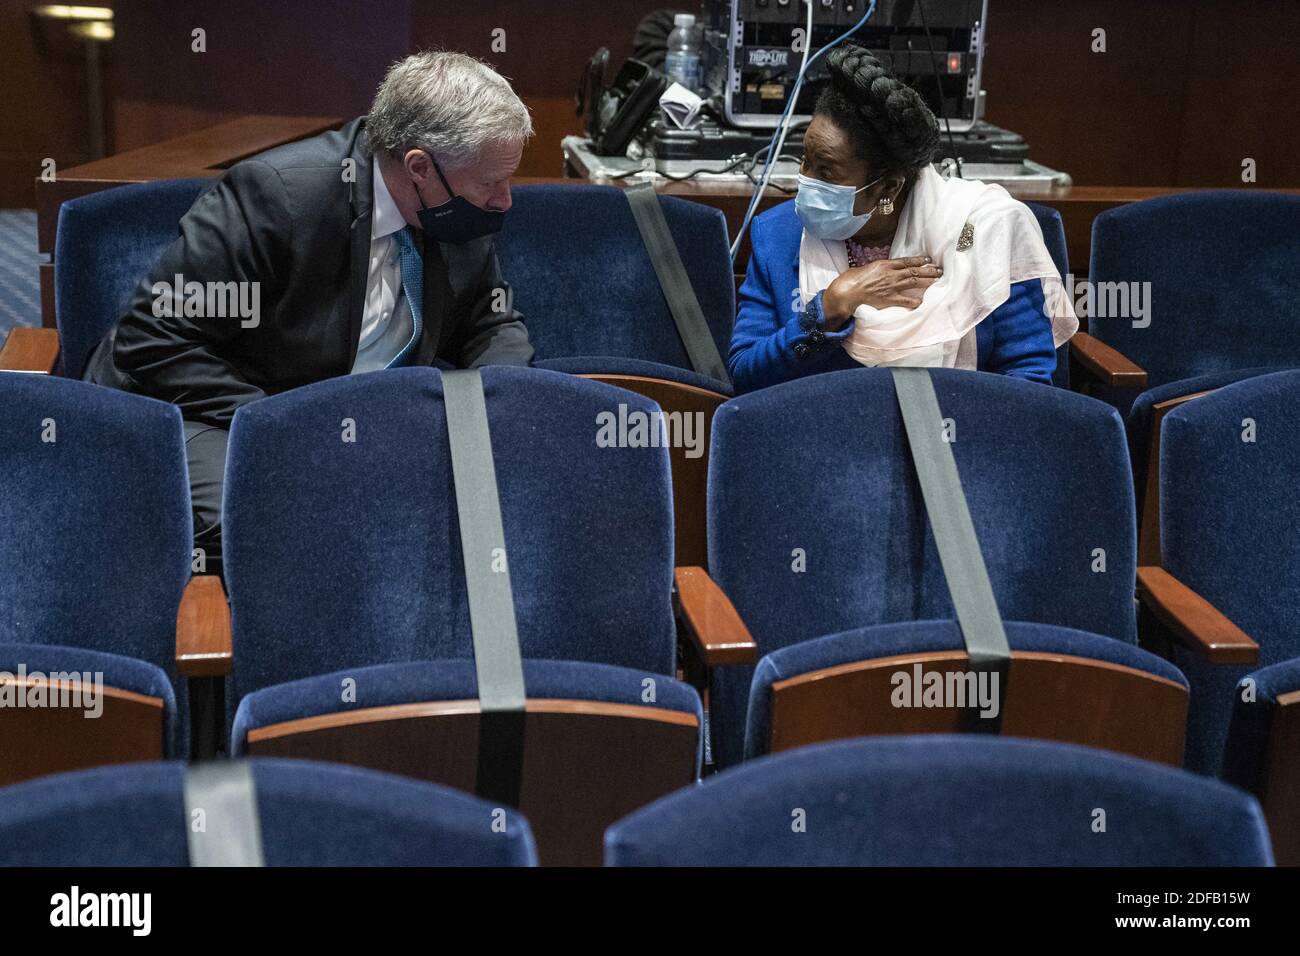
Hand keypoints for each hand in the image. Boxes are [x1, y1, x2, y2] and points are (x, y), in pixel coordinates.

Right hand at [822, 256, 942, 329]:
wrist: (848, 291)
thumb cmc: (854, 279)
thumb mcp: (868, 267)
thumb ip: (879, 268)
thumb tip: (884, 268)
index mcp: (885, 265)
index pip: (907, 261)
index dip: (919, 260)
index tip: (928, 260)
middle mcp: (891, 274)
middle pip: (914, 271)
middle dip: (928, 270)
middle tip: (939, 270)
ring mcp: (892, 287)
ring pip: (914, 282)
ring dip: (926, 281)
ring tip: (936, 280)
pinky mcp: (889, 299)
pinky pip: (906, 301)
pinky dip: (915, 301)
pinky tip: (921, 302)